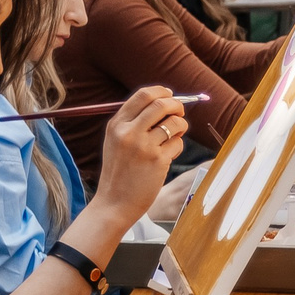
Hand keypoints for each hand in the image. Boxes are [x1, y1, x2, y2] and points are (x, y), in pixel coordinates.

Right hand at [82, 86, 185, 236]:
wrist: (113, 203)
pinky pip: (178, 143)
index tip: (170, 96)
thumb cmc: (119, 172)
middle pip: (162, 104)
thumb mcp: (115, 142)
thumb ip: (133, 122)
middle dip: (177, 105)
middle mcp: (129, 132)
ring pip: (175, 123)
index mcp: (116, 124)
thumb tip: (165, 102)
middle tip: (179, 112)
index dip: (161, 92)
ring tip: (174, 137)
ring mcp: (143, 146)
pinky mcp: (157, 160)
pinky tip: (167, 156)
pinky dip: (177, 147)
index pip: (143, 95)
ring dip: (181, 127)